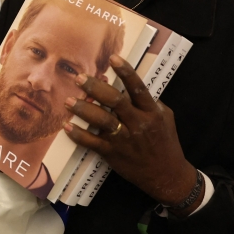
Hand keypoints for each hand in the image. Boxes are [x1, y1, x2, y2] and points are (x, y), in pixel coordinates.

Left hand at [63, 54, 202, 216]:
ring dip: (83, 109)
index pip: (138, 88)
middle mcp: (138, 124)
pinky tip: (67, 127)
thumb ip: (149, 103)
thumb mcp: (165, 118)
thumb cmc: (165, 143)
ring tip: (69, 101)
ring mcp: (124, 139)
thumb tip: (131, 86)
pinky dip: (78, 135)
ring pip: (102, 120)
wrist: (167, 175)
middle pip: (115, 101)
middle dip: (95, 88)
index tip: (113, 58)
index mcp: (151, 112)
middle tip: (79, 78)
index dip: (126, 72)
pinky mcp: (113, 154)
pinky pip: (93, 143)